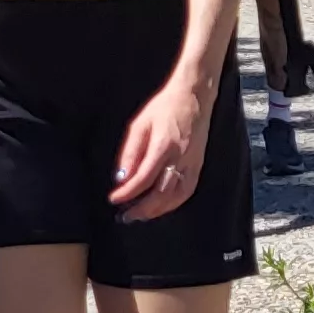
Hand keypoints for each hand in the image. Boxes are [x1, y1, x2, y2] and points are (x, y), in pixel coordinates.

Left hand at [110, 78, 210, 220]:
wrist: (194, 96)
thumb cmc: (164, 107)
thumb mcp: (139, 125)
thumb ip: (130, 153)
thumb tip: (121, 178)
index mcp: (163, 146)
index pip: (143, 179)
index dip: (128, 193)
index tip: (114, 199)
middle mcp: (180, 158)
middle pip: (161, 194)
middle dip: (142, 209)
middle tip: (126, 216)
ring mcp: (192, 164)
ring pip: (176, 197)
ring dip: (157, 210)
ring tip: (141, 215)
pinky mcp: (199, 165)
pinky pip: (187, 191)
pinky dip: (173, 203)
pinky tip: (161, 207)